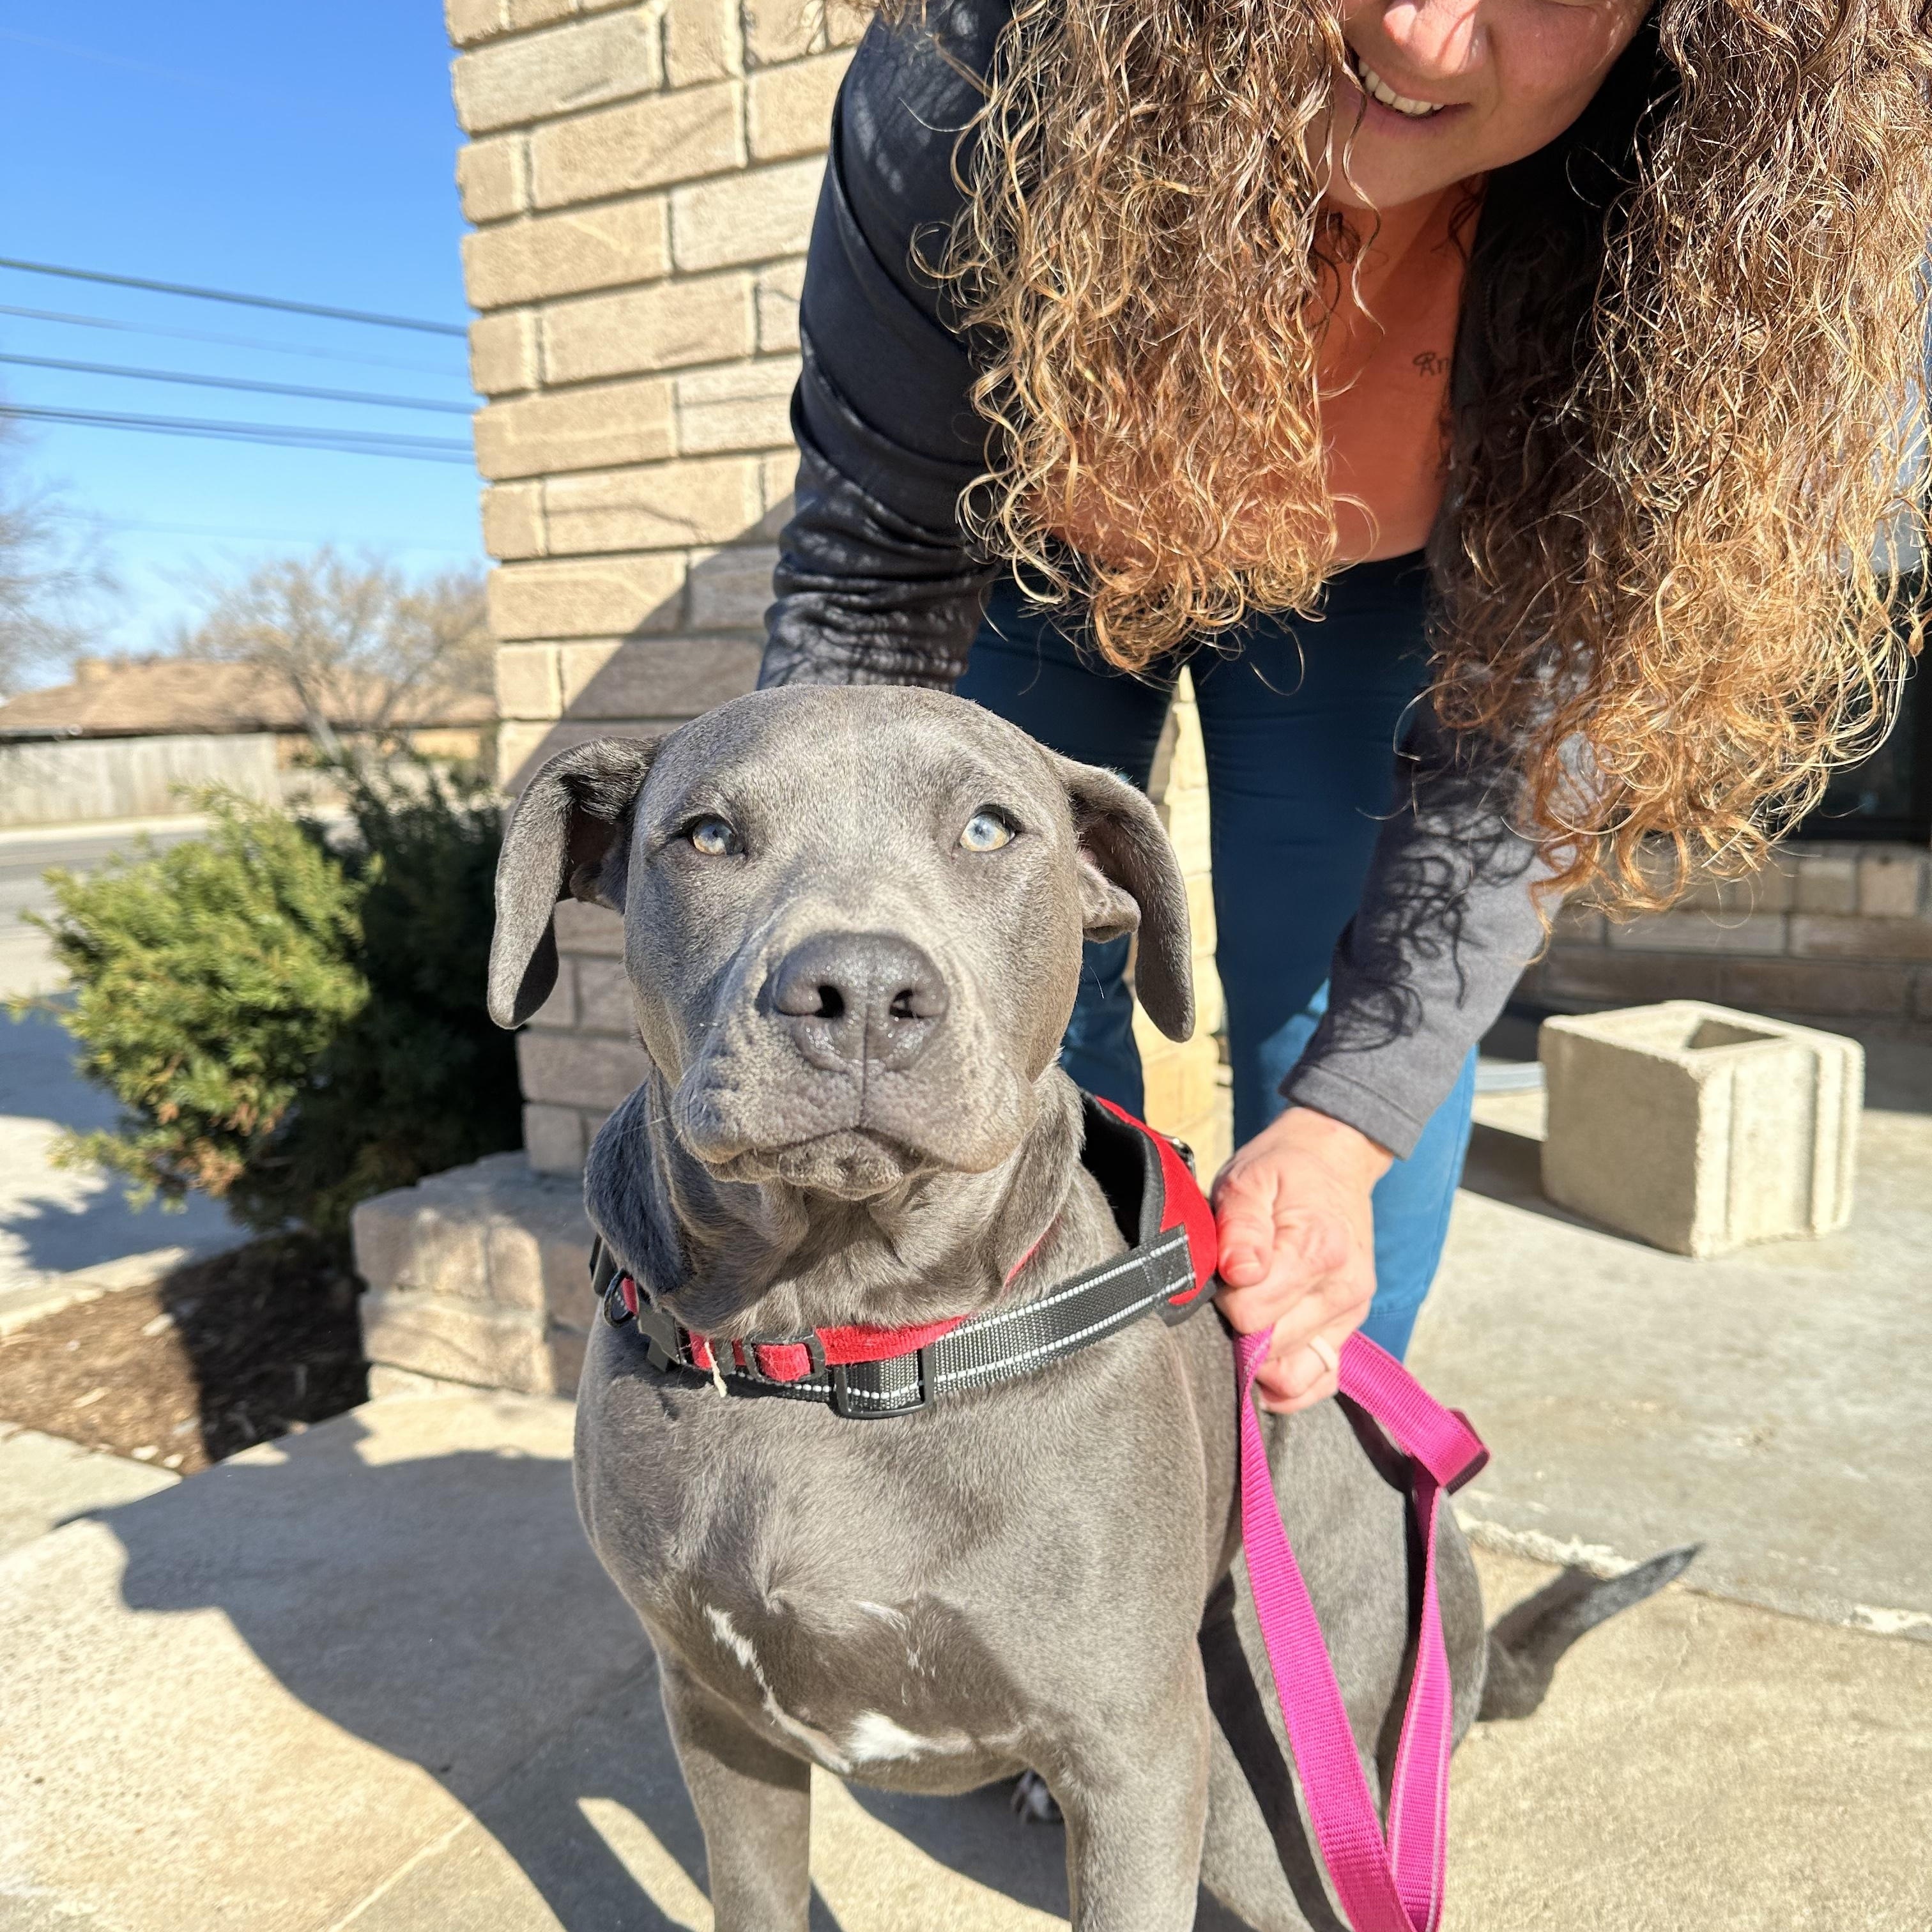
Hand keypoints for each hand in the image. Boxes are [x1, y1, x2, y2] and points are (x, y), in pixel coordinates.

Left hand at [1213, 1106, 1392, 1412]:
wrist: (1334, 1162)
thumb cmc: (1283, 1171)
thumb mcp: (1250, 1179)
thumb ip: (1240, 1225)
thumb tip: (1238, 1273)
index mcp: (1317, 1250)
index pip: (1251, 1314)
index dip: (1222, 1297)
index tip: (1220, 1272)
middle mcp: (1343, 1290)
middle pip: (1270, 1348)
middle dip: (1236, 1328)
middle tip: (1229, 1292)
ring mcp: (1350, 1314)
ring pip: (1292, 1375)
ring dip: (1259, 1360)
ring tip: (1245, 1321)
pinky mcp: (1348, 1327)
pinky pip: (1320, 1381)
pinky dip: (1289, 1384)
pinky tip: (1265, 1363)